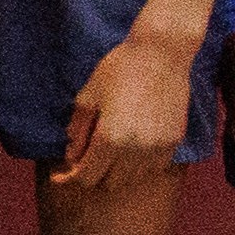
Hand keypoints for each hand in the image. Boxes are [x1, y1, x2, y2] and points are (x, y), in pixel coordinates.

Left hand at [62, 24, 203, 189]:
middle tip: (82, 158)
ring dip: (116, 172)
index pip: (87, 177)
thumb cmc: (119, 69)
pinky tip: (129, 150)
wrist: (162, 53)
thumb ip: (78, 130)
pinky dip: (138, 166)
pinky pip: (153, 167)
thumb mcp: (87, 97)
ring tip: (105, 153)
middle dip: (92, 174)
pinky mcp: (175, 141)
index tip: (59, 176)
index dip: (70, 178)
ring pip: (132, 178)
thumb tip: (72, 156)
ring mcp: (159, 147)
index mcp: (110, 138)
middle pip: (109, 182)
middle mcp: (136, 149)